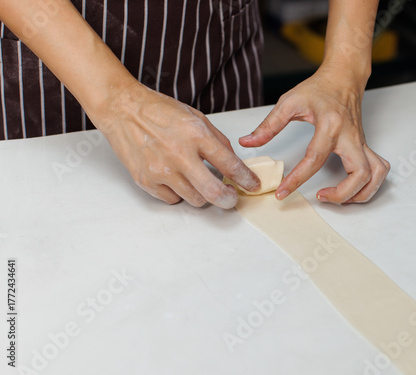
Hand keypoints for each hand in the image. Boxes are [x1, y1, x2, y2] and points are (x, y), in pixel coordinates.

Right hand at [92, 82, 260, 208]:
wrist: (122, 110)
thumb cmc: (158, 111)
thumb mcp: (196, 118)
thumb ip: (217, 141)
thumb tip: (232, 162)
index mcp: (196, 135)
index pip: (230, 165)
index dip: (245, 179)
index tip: (251, 185)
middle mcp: (179, 155)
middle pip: (213, 192)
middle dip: (228, 200)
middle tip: (231, 198)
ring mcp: (161, 170)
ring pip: (194, 199)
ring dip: (202, 195)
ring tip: (198, 181)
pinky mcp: (146, 181)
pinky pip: (172, 199)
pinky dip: (179, 193)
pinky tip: (176, 178)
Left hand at [239, 65, 389, 203]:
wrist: (344, 77)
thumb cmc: (318, 89)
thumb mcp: (289, 102)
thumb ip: (268, 125)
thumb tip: (247, 142)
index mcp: (330, 125)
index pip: (315, 159)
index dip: (297, 179)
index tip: (283, 192)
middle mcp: (351, 136)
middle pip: (359, 174)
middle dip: (341, 194)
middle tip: (319, 197)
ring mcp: (362, 142)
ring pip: (375, 175)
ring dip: (360, 194)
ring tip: (337, 198)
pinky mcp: (366, 146)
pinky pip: (378, 170)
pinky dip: (369, 185)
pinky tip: (351, 190)